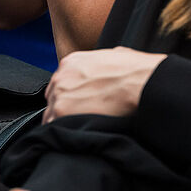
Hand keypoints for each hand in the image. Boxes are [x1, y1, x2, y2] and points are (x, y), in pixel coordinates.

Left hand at [43, 47, 165, 121]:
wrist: (140, 81)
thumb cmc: (134, 70)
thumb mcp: (115, 55)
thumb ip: (102, 63)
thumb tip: (110, 66)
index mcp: (71, 62)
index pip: (60, 84)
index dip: (69, 96)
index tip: (77, 104)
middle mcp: (61, 76)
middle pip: (53, 98)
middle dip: (64, 108)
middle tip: (80, 118)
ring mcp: (59, 93)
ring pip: (51, 114)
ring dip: (63, 122)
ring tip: (80, 129)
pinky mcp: (63, 111)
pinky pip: (54, 126)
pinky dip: (63, 132)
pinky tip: (78, 134)